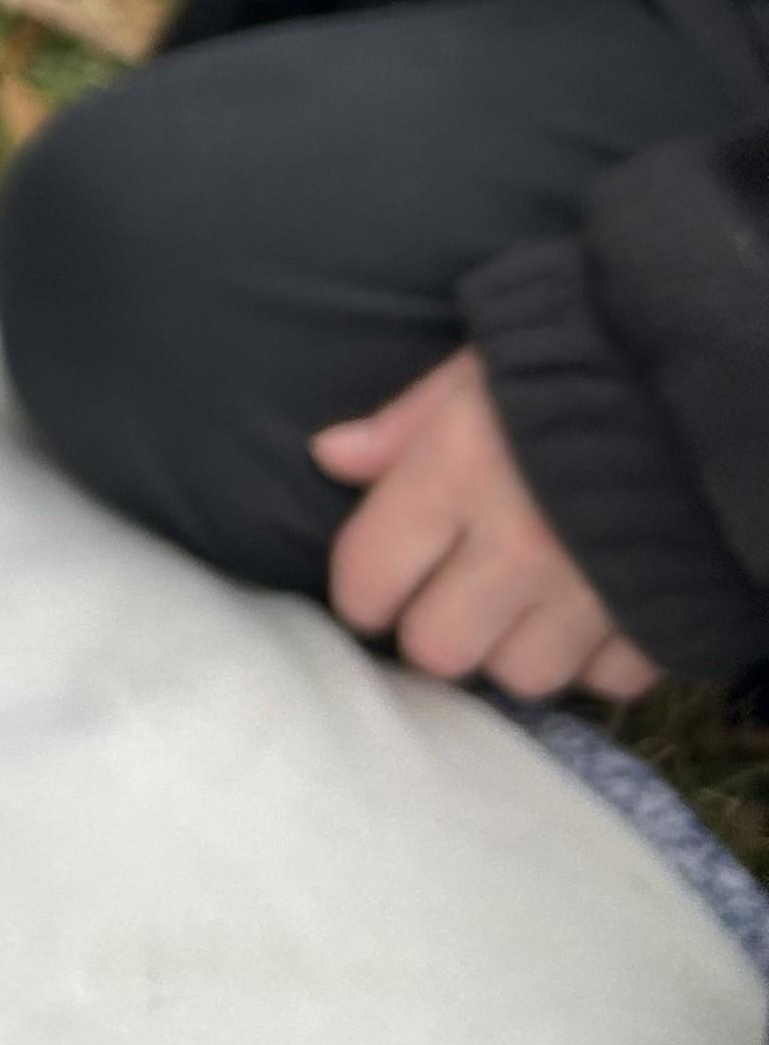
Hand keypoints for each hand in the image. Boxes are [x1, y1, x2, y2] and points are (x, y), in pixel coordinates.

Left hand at [313, 348, 661, 701]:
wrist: (715, 379)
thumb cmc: (583, 363)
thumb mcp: (480, 369)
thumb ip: (404, 422)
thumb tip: (329, 458)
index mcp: (459, 476)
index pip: (368, 577)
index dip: (360, 591)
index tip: (372, 586)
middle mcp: (519, 549)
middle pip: (438, 649)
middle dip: (433, 627)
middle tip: (447, 597)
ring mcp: (595, 595)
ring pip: (521, 676)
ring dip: (512, 648)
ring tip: (521, 605)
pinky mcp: (663, 621)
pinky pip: (607, 682)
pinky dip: (594, 658)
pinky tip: (592, 614)